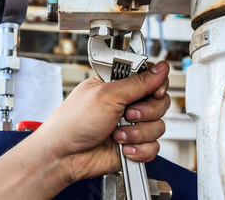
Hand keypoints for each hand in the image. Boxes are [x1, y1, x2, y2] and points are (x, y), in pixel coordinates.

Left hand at [36, 61, 170, 182]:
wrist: (63, 156)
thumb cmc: (73, 122)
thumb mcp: (107, 95)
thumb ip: (138, 82)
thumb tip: (161, 68)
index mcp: (119, 85)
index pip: (151, 78)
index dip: (157, 84)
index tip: (154, 91)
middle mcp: (127, 104)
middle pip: (160, 102)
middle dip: (146, 112)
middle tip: (128, 114)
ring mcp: (131, 126)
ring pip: (159, 126)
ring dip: (138, 133)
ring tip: (117, 134)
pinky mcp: (134, 146)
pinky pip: (154, 147)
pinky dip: (140, 149)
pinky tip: (124, 149)